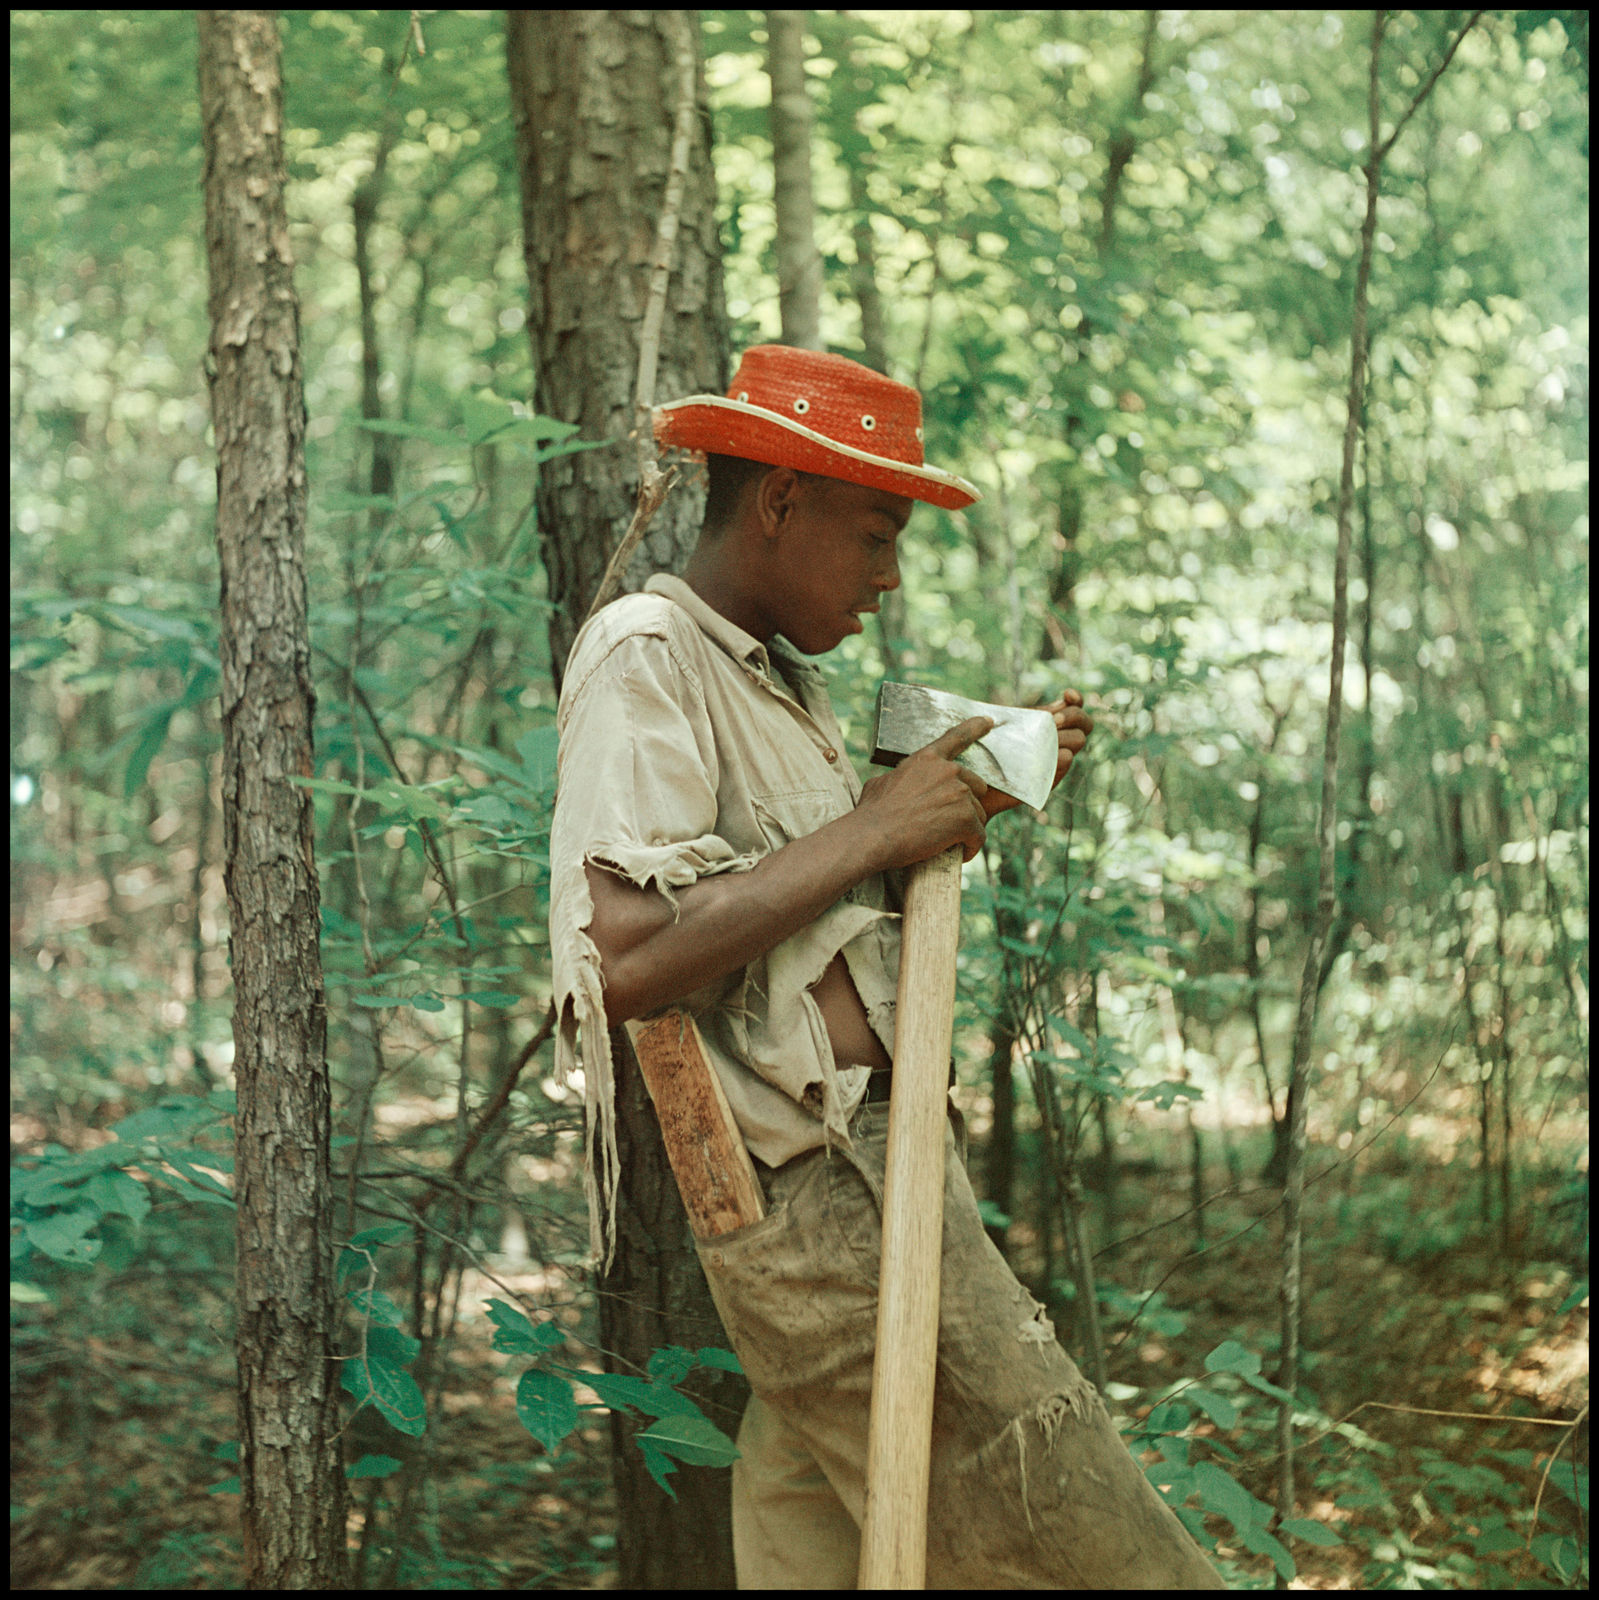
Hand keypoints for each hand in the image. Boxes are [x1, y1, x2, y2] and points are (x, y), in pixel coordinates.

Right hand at [855, 715, 992, 867]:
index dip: (974, 728)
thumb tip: (895, 783)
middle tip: (945, 823)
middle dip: (965, 805)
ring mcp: (959, 793)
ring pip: (978, 814)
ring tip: (943, 842)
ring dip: (965, 829)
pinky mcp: (966, 818)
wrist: (871, 836)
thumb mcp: (881, 783)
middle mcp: (947, 771)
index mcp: (926, 759)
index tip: (988, 721)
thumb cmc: (870, 814)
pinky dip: (970, 847)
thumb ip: (900, 778)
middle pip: (975, 787)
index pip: (955, 737)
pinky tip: (958, 853)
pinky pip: (979, 836)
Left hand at [980, 689, 1094, 819]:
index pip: (1075, 707)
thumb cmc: (983, 744)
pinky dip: (1063, 760)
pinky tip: (1059, 754)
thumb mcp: (1004, 721)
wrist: (969, 775)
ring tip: (1047, 737)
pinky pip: (1062, 769)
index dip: (1076, 700)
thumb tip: (1048, 705)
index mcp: (1048, 722)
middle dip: (1073, 717)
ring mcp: (1053, 760)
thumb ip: (1027, 713)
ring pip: (1077, 742)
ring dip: (1068, 736)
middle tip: (1054, 721)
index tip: (1067, 694)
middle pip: (1084, 724)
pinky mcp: (1045, 781)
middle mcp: (1056, 740)